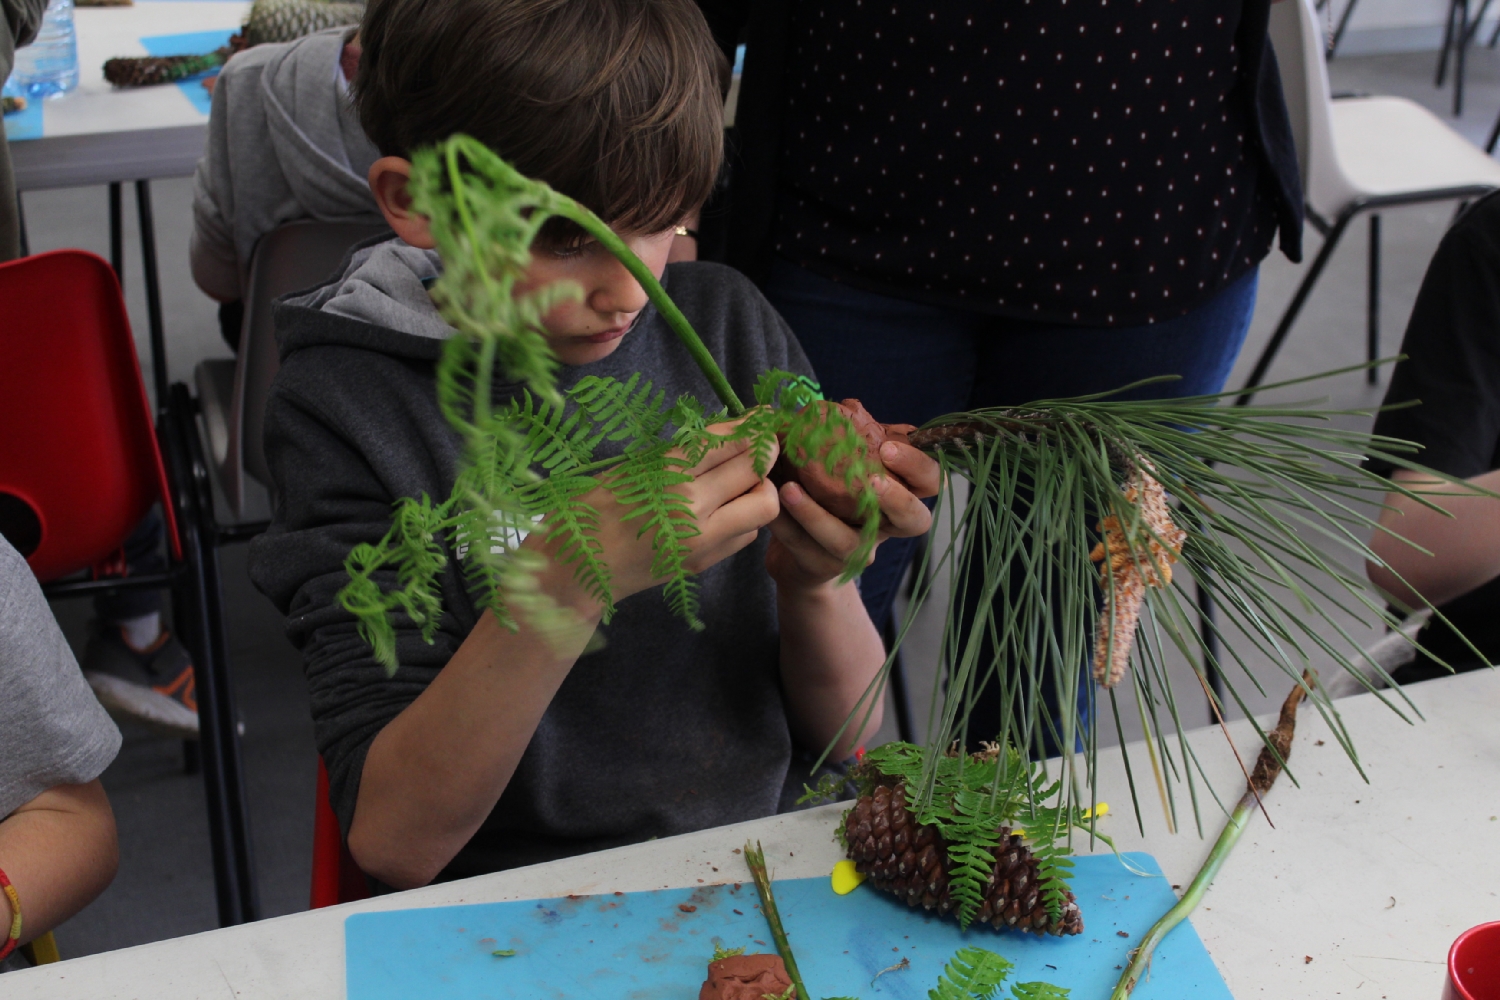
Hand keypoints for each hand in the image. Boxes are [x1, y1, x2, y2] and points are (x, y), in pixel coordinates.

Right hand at [528, 421, 781, 605]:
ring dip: (759, 489)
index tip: (764, 417)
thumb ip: (682, 454)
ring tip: (740, 483)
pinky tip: (725, 510)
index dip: (753, 427)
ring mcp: (701, 540)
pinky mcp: (705, 562)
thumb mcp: (635, 466)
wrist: (577, 566)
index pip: (728, 442)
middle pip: (755, 470)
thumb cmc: (595, 506)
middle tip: (759, 447)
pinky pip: (746, 533)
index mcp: (666, 474)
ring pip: (763, 506)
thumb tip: (730, 433)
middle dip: (763, 454)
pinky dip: (744, 517)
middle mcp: (690, 507)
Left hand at [766, 441, 938, 588]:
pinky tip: (770, 504)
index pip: (931, 482)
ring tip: (790, 489)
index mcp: (897, 496)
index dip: (918, 466)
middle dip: (898, 499)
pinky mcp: (824, 567)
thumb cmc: (826, 497)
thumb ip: (853, 444)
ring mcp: (858, 551)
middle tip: (872, 479)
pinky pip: (806, 548)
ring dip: (817, 514)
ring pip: (847, 541)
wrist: (796, 554)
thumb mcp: (844, 467)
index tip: (889, 448)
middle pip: (915, 520)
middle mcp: (886, 527)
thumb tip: (847, 407)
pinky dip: (786, 525)